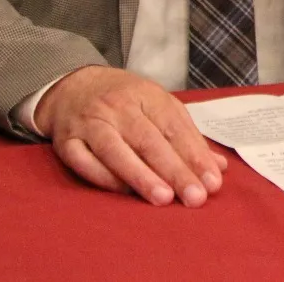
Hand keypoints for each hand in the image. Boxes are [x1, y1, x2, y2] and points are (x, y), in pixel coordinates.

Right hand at [34, 66, 227, 206]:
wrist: (73, 86)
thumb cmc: (124, 99)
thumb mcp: (158, 105)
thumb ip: (186, 136)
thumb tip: (217, 166)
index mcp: (146, 95)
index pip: (174, 127)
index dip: (194, 155)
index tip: (212, 181)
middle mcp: (118, 107)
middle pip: (149, 141)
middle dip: (175, 171)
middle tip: (195, 196)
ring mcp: (90, 124)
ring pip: (116, 152)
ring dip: (141, 176)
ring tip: (164, 198)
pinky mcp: (66, 142)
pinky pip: (85, 162)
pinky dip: (105, 179)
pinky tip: (125, 193)